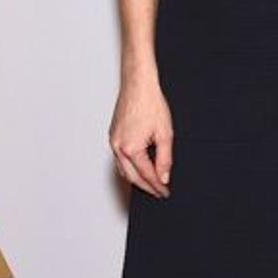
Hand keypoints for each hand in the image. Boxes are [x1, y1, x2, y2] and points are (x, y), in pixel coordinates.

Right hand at [109, 74, 173, 197]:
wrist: (138, 85)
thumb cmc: (150, 104)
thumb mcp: (165, 134)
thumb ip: (165, 159)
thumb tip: (164, 177)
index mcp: (131, 149)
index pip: (147, 175)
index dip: (157, 186)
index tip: (165, 192)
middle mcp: (118, 147)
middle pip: (132, 177)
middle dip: (146, 187)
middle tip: (159, 192)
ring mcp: (113, 142)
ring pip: (123, 169)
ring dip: (137, 179)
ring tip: (151, 183)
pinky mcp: (113, 136)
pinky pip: (120, 159)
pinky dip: (130, 167)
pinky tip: (139, 167)